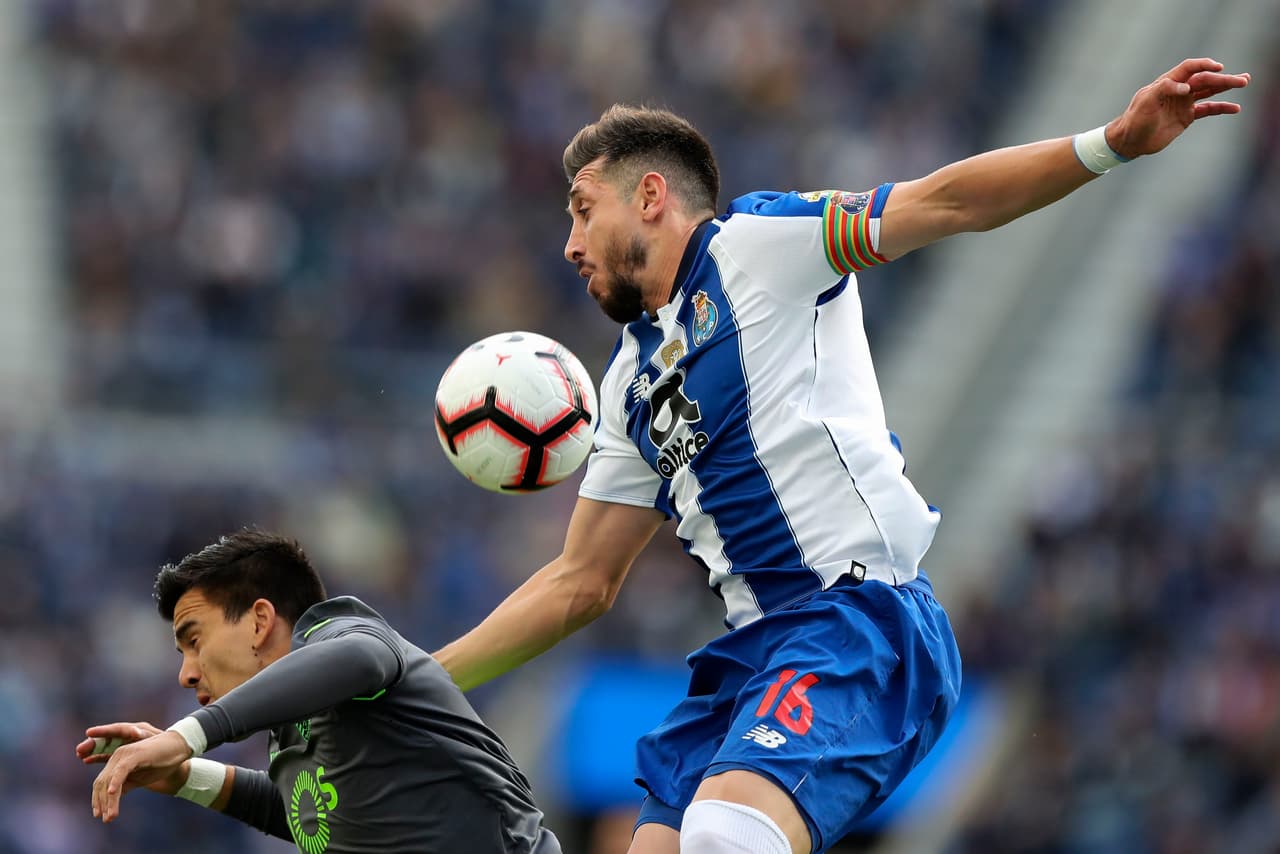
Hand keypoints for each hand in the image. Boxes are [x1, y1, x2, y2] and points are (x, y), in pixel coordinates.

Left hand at [90, 729, 192, 821]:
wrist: (180, 748)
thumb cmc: (162, 762)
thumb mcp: (141, 778)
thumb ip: (126, 785)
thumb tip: (112, 798)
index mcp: (117, 761)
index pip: (101, 782)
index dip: (98, 799)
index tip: (99, 815)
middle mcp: (117, 757)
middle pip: (101, 782)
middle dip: (101, 802)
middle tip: (105, 819)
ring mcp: (125, 754)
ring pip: (110, 780)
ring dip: (109, 800)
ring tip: (111, 815)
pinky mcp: (134, 754)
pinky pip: (121, 770)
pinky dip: (115, 782)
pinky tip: (113, 794)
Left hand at [1106, 57, 1249, 159]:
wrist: (1130, 141)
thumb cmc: (1134, 119)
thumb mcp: (1145, 102)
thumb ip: (1164, 89)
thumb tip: (1185, 86)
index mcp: (1167, 82)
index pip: (1189, 68)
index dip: (1204, 65)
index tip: (1218, 68)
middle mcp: (1178, 90)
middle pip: (1204, 80)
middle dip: (1223, 79)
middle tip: (1242, 80)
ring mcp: (1184, 103)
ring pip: (1210, 91)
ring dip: (1226, 86)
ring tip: (1244, 82)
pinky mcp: (1186, 117)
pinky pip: (1208, 109)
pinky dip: (1221, 107)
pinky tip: (1235, 108)